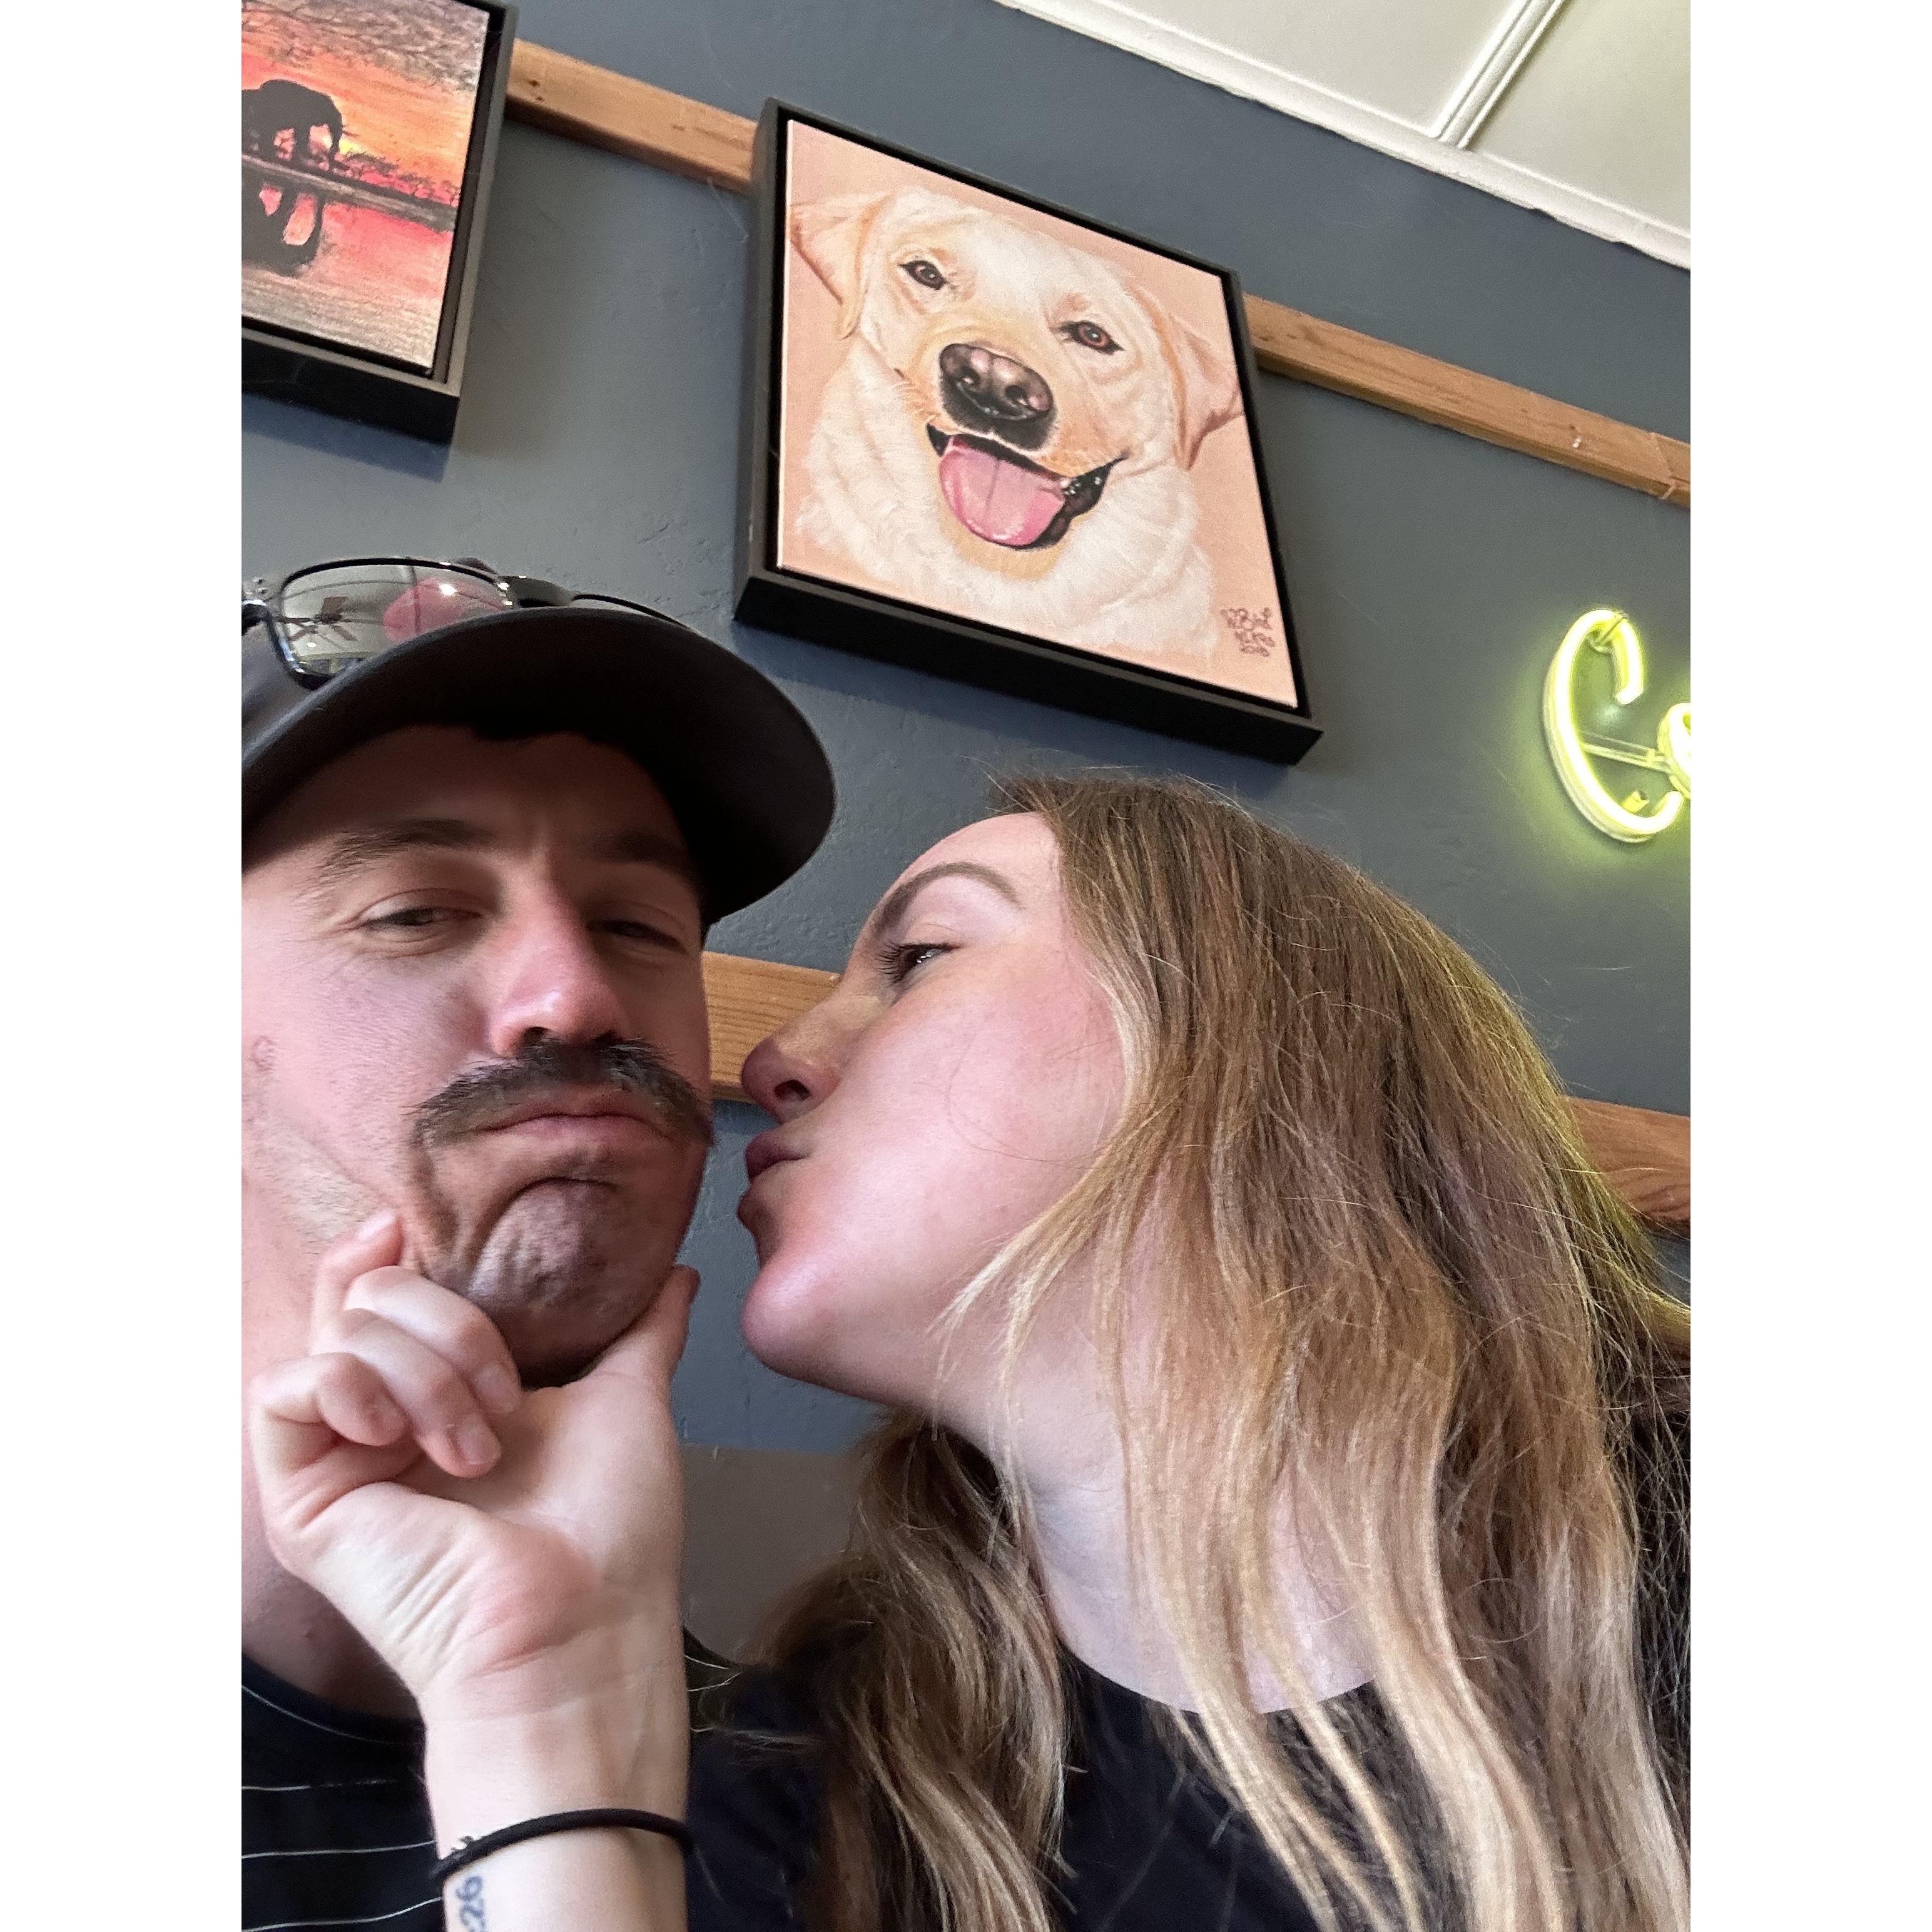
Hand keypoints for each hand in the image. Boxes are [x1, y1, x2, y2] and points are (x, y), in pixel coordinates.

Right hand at [248, 1211, 697, 1723]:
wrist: (581, 1625)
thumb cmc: (613, 1531)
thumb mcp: (629, 1401)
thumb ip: (642, 1331)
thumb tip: (675, 1271)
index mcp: (445, 1394)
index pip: (392, 1292)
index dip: (395, 1250)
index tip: (412, 1225)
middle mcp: (383, 1422)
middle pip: (363, 1295)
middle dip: (446, 1320)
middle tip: (505, 1394)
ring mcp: (339, 1461)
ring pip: (334, 1334)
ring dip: (422, 1368)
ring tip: (477, 1444)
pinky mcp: (301, 1502)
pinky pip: (283, 1394)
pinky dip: (347, 1387)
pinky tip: (400, 1436)